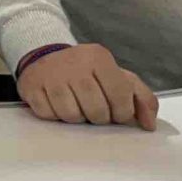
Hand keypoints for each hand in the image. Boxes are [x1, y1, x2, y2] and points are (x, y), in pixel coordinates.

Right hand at [15, 43, 157, 129]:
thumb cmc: (87, 72)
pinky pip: (49, 115)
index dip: (122, 113)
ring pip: (72, 116)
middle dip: (98, 117)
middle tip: (94, 109)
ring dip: (76, 117)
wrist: (45, 55)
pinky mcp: (32, 86)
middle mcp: (75, 64)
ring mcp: (51, 75)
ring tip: (75, 105)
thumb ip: (141, 98)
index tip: (116, 112)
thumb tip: (150, 125)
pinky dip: (55, 115)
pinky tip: (57, 103)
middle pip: (97, 111)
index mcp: (99, 58)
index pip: (121, 97)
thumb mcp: (117, 76)